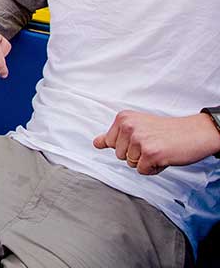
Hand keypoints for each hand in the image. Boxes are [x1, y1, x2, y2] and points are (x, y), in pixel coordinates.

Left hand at [93, 111, 219, 174]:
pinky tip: (163, 157)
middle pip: (119, 155)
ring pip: (130, 164)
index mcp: (123, 118)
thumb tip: (96, 143)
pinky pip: (142, 171)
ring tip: (158, 149)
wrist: (193, 132)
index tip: (142, 137)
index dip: (127, 146)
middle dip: (136, 155)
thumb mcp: (137, 127)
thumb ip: (115, 135)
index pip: (110, 143)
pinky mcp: (150, 153)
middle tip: (152, 144)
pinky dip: (153, 168)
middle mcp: (128, 126)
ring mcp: (139, 139)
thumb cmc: (166, 131)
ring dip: (145, 161)